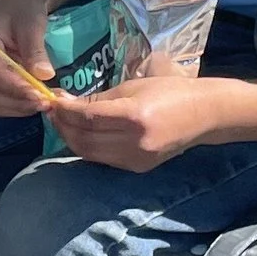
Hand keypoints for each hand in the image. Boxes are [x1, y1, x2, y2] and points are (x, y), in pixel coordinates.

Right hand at [0, 0, 54, 113]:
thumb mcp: (31, 23)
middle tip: (47, 103)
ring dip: (20, 106)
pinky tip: (38, 99)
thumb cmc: (24, 4)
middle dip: (20, 102)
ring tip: (45, 103)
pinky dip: (19, 104)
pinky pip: (3, 98)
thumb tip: (44, 75)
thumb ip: (35, 49)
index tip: (41, 96)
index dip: (17, 89)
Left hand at [48, 71, 223, 169]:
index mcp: (134, 117)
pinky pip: (103, 159)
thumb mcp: (133, 86)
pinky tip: (83, 134)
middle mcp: (133, 143)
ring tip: (63, 123)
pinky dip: (88, 147)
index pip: (86, 118)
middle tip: (52, 112)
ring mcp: (135, 160)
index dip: (64, 111)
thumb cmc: (170, 92)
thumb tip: (66, 102)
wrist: (205, 115)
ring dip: (71, 139)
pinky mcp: (137, 168)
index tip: (51, 101)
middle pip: (83, 140)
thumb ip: (99, 98)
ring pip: (89, 154)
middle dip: (62, 126)